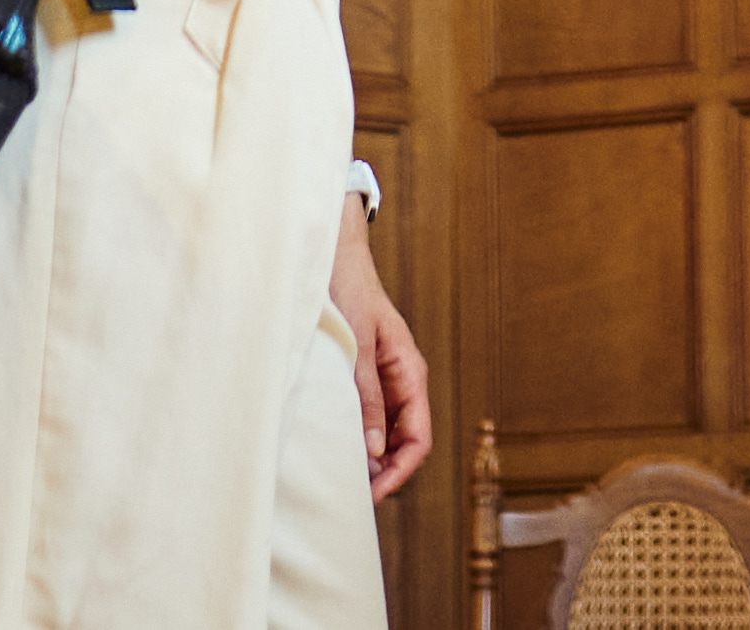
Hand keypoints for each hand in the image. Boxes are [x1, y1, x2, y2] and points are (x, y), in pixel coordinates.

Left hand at [335, 201, 431, 495]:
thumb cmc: (348, 289)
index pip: (418, 439)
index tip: (372, 495)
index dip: (399, 471)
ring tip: (338, 476)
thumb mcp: (357, 345)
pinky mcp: (360, 376)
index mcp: (409, 373)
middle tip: (348, 495)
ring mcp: (380, 380)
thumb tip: (372, 450)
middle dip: (382, 473)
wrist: (331, 255)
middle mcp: (399, 381)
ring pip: (383, 434)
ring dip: (367, 457)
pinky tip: (333, 445)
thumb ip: (366, 395)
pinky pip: (365, 417)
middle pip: (402, 443)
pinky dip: (354, 436)